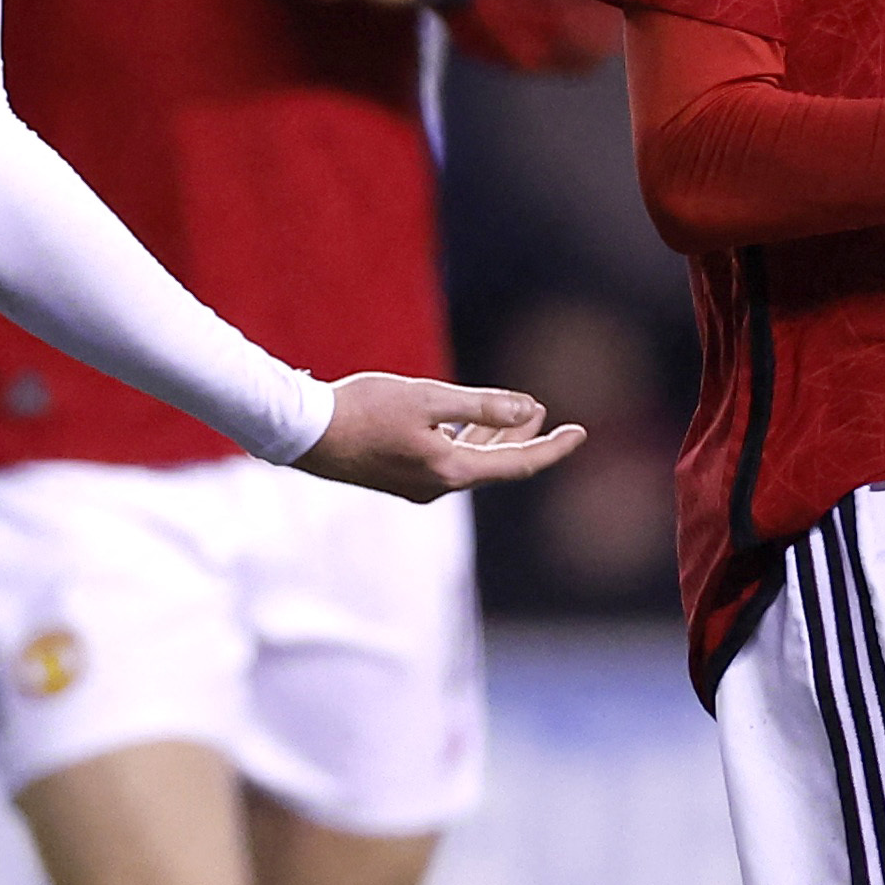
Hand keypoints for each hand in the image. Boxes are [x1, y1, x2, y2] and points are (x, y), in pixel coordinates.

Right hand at [298, 374, 583, 500]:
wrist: (304, 434)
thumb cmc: (363, 410)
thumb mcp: (428, 398)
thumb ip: (481, 404)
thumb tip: (529, 408)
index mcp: (450, 470)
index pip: (519, 464)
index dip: (553, 449)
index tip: (579, 433)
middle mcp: (439, 486)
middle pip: (498, 465)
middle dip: (525, 439)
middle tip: (547, 414)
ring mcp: (418, 486)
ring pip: (472, 463)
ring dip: (495, 438)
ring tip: (517, 414)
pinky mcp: (400, 478)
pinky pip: (449, 462)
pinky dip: (467, 441)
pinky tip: (466, 423)